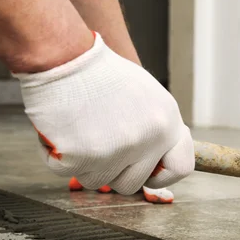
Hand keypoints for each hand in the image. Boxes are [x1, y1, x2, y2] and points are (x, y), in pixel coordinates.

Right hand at [14, 32, 193, 194]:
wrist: (66, 56)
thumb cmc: (102, 73)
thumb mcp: (147, 95)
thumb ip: (156, 128)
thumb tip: (157, 159)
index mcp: (166, 123)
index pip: (180, 167)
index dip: (161, 175)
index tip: (146, 171)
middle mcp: (146, 140)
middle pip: (131, 183)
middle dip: (114, 170)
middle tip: (98, 144)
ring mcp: (114, 152)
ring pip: (99, 182)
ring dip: (86, 165)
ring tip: (80, 130)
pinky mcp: (80, 158)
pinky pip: (68, 173)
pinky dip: (59, 157)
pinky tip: (62, 129)